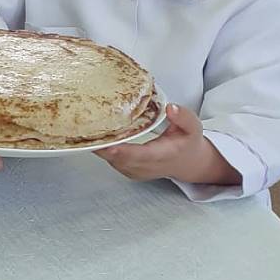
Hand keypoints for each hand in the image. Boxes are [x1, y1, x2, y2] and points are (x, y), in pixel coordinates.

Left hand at [99, 103, 240, 186]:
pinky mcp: (128, 171)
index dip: (122, 152)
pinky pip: (112, 161)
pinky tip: (95, 137)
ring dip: (100, 148)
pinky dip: (103, 150)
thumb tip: (171, 107)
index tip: (108, 144)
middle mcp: (146, 167)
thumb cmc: (188, 143)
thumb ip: (184, 117)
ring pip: (112, 161)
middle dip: (102, 147)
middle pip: (119, 160)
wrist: (188, 163)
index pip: (139, 156)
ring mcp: (136, 172)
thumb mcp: (194, 127)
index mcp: (162, 156)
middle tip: (85, 131)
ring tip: (86, 130)